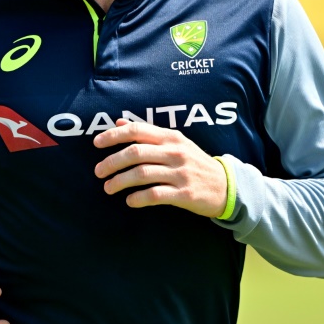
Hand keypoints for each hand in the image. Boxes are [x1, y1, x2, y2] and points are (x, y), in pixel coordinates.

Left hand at [93, 119, 226, 217]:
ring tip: (108, 188)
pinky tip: (129, 200)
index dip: (113, 136)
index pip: (137, 131)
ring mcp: (181, 173)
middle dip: (111, 162)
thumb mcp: (175, 142)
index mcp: (171, 137)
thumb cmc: (195, 163)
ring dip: (120, 181)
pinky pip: (155, 194)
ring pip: (142, 174)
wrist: (226, 186)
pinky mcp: (185, 194)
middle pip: (135, 153)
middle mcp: (175, 152)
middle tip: (98, 172)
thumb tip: (118, 122)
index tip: (96, 143)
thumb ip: (147, 133)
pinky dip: (138, 198)